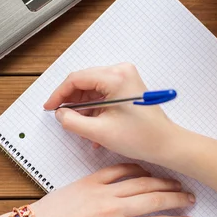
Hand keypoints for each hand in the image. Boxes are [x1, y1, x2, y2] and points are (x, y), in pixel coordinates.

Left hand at [30, 163, 194, 216]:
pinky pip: (119, 169)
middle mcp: (114, 209)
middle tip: (189, 199)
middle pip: (156, 199)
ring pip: (142, 182)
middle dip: (178, 198)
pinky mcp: (91, 180)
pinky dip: (136, 168)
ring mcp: (103, 191)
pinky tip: (146, 171)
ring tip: (175, 184)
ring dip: (162, 182)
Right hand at [43, 63, 177, 162]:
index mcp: (115, 77)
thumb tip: (60, 113)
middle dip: (71, 101)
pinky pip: (103, 94)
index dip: (59, 94)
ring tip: (80, 127)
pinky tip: (92, 128)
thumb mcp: (100, 132)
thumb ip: (73, 122)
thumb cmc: (141, 137)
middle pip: (84, 82)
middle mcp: (121, 71)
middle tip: (61, 117)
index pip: (76, 79)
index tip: (49, 107)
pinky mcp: (127, 87)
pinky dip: (94, 109)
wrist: (166, 144)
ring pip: (92, 89)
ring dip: (83, 108)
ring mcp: (126, 78)